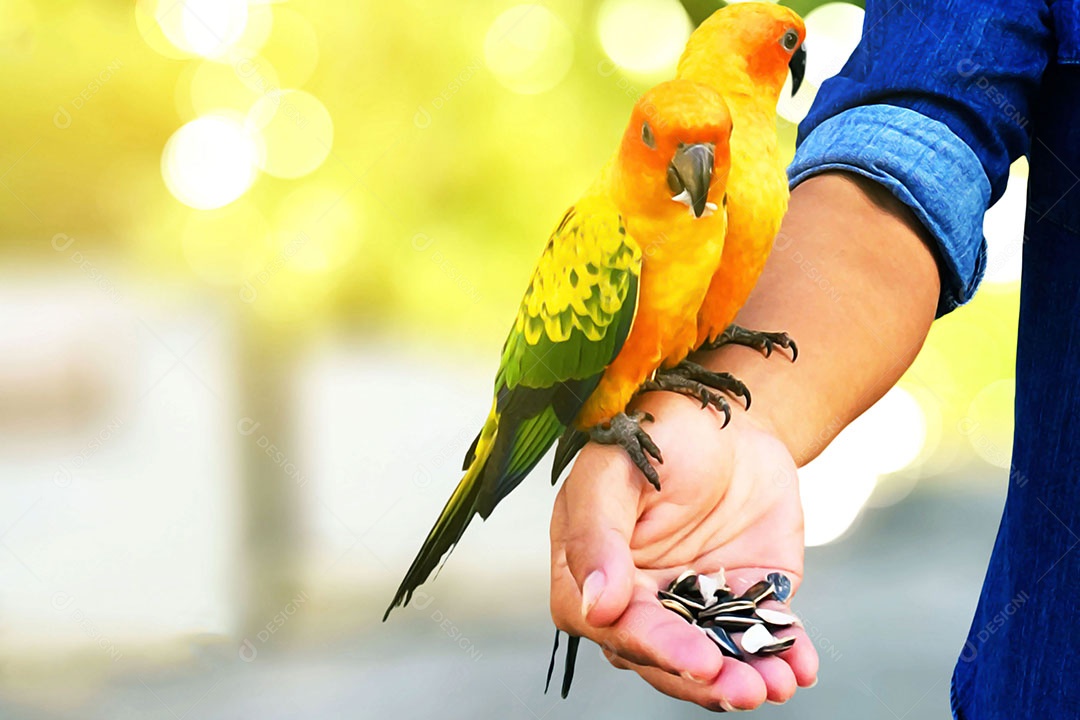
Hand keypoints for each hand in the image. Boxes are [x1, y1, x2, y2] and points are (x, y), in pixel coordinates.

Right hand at [549, 390, 818, 710]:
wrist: (730, 417)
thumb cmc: (658, 430)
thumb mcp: (617, 467)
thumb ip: (595, 533)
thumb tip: (595, 608)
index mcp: (595, 570)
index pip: (614, 625)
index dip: (651, 646)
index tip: (695, 656)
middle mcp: (641, 596)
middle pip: (664, 656)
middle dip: (704, 678)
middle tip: (744, 688)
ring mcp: (694, 601)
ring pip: (714, 656)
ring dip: (744, 677)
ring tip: (777, 683)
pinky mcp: (745, 595)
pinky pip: (763, 633)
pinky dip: (785, 653)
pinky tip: (802, 665)